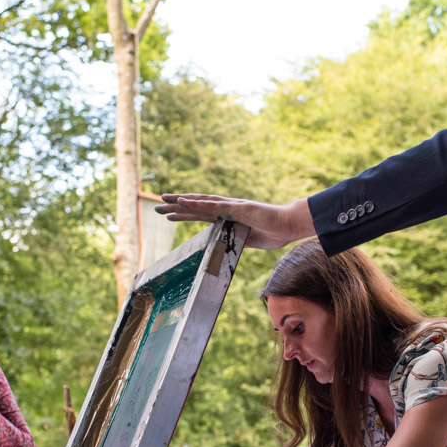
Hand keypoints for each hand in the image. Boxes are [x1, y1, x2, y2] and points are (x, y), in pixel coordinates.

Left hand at [154, 195, 314, 249]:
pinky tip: (184, 200)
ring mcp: (230, 206)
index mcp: (228, 216)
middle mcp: (226, 208)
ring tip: (164, 199)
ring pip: (200, 202)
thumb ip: (235, 239)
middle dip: (176, 206)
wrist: (289, 225)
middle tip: (157, 205)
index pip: (201, 214)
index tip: (169, 213)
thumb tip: (226, 246)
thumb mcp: (248, 240)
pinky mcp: (236, 208)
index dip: (185, 213)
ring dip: (181, 201)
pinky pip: (213, 205)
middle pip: (196, 206)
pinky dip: (197, 203)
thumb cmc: (273, 232)